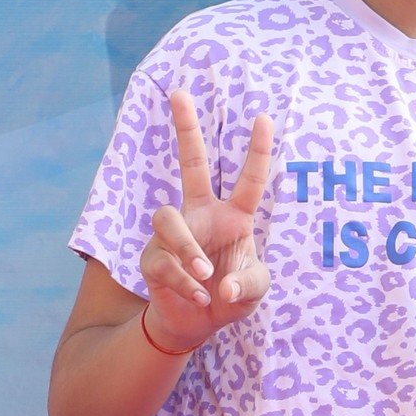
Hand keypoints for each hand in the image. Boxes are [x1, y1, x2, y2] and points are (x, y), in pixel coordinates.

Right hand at [138, 90, 273, 354]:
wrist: (197, 323)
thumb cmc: (230, 297)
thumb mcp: (254, 292)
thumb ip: (249, 285)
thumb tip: (225, 285)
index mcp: (232, 216)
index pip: (249, 180)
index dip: (257, 151)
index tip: (263, 117)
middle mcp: (201, 215)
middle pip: (191, 164)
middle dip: (186, 128)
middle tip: (179, 92)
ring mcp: (174, 233)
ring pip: (169, 220)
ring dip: (188, 248)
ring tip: (205, 275)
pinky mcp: (152, 257)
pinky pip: (163, 261)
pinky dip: (183, 282)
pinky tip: (198, 296)